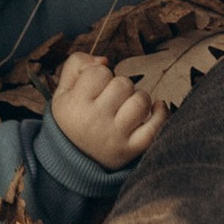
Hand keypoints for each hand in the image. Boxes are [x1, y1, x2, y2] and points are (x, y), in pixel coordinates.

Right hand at [49, 50, 166, 170]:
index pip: (100, 72)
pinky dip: (161, 113)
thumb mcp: (62, 91)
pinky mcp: (131, 150)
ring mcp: (115, 137)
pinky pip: (156, 127)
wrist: (74, 162)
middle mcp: (94, 122)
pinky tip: (157, 107)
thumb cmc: (72, 119)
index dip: (101, 75)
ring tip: (128, 106)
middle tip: (112, 99)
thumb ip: (77, 64)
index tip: (96, 88)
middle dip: (120, 86)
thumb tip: (105, 61)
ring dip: (139, 98)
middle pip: (123, 84)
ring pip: (141, 101)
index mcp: (74, 105)